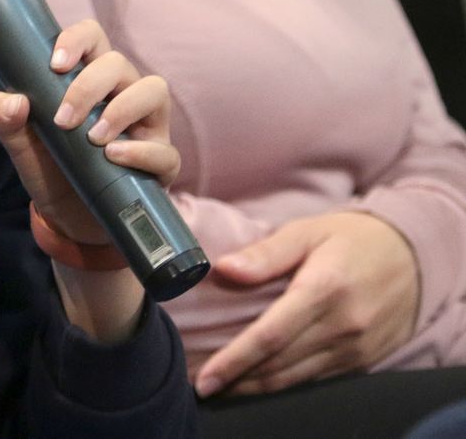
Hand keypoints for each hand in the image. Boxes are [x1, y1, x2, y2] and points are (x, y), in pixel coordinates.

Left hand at [0, 19, 178, 244]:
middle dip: (89, 86)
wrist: (69, 217)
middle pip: (119, 63)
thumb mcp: (19, 143)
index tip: (55, 64)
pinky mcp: (161, 163)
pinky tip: (113, 158)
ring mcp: (147, 126)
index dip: (77, 40)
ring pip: (155, 90)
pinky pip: (166, 150)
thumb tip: (13, 102)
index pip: (93, 37)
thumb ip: (3, 118)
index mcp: (89, 79)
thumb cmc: (49, 166)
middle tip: (62, 121)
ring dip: (122, 109)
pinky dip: (140, 152)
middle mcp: (122, 93)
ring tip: (93, 138)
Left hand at [194, 212, 419, 397]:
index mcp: (324, 289)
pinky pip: (316, 378)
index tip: (206, 377)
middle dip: (237, 379)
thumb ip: (265, 253)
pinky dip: (284, 383)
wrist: (416, 255)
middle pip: (279, 363)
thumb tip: (224, 268)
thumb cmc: (353, 238)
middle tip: (201, 384)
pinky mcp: (363, 359)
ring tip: (222, 387)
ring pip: (296, 378)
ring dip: (256, 387)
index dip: (235, 360)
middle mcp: (343, 324)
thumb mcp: (307, 231)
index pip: (271, 335)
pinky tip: (258, 381)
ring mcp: (356, 346)